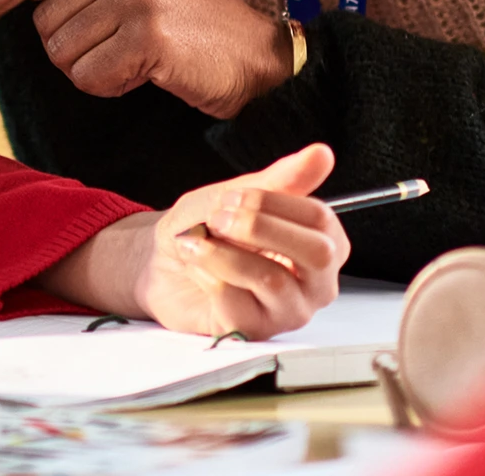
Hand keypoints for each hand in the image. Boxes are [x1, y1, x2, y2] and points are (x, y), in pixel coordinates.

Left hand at [0, 0, 293, 118]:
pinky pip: (90, 79)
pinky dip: (113, 87)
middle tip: (128, 47)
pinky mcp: (150, 31)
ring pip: (63, 54)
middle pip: (45, 24)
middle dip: (74, 49)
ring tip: (142, 58)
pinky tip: (152, 73)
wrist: (262, 60)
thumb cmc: (190, 27)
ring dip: (95, 70)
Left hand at [41, 144, 349, 340]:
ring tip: (198, 241)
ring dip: (225, 253)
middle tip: (220, 217)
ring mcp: (288, 310)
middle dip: (260, 227)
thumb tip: (321, 154)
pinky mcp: (254, 331)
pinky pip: (238, 303)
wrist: (163, 258)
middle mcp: (315, 281)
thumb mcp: (242, 194)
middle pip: (317, 254)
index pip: (321, 219)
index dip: (273, 202)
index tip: (236, 196)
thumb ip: (284, 178)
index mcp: (321, 242)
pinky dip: (208, 276)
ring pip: (272, 279)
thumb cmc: (209, 226)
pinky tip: (198, 269)